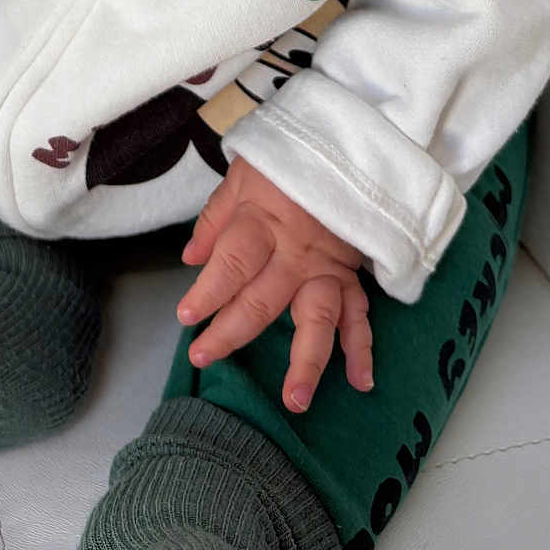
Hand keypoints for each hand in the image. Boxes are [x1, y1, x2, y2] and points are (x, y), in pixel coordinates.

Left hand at [176, 155, 374, 414]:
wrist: (347, 149)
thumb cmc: (287, 162)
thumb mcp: (243, 175)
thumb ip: (215, 219)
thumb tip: (190, 259)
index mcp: (262, 224)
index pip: (231, 264)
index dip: (207, 293)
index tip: (187, 318)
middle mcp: (294, 253)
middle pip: (263, 300)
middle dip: (232, 333)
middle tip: (204, 357)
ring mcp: (326, 269)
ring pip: (317, 319)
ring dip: (308, 362)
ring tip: (295, 401)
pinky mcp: (351, 276)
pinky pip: (359, 315)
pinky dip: (362, 349)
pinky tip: (361, 381)